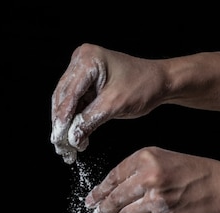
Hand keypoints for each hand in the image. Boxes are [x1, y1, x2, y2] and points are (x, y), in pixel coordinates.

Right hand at [51, 44, 167, 163]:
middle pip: (63, 97)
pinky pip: (75, 104)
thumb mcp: (116, 104)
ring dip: (65, 125)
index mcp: (88, 59)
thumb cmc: (144, 85)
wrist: (160, 82)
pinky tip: (74, 138)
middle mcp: (82, 61)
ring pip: (65, 103)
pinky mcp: (86, 83)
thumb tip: (71, 138)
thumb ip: (91, 120)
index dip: (62, 118)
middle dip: (61, 123)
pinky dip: (74, 121)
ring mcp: (83, 71)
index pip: (69, 93)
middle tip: (60, 147)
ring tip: (66, 147)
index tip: (59, 139)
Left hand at [84, 146, 219, 212]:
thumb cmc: (199, 174)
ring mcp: (157, 201)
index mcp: (146, 159)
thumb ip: (140, 170)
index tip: (91, 199)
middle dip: (103, 210)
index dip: (99, 191)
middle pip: (115, 199)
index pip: (113, 177)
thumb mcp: (166, 160)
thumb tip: (115, 188)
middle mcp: (149, 178)